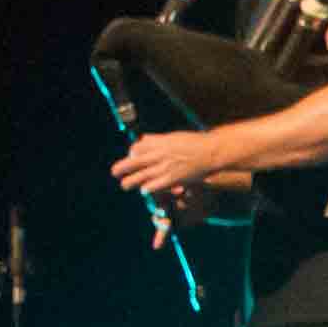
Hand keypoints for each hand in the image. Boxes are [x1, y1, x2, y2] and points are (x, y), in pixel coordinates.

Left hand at [112, 130, 230, 199]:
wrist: (213, 152)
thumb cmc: (197, 143)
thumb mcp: (175, 136)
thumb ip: (159, 139)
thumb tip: (145, 139)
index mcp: (160, 142)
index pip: (137, 148)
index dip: (131, 153)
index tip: (131, 157)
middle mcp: (159, 154)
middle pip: (133, 162)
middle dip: (121, 168)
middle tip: (115, 172)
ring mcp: (165, 167)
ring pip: (140, 176)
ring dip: (129, 182)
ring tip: (125, 185)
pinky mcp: (172, 178)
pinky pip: (153, 185)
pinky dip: (147, 188)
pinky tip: (144, 190)